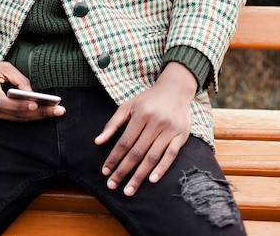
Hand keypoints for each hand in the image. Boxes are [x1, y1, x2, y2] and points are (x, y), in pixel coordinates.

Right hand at [0, 43, 65, 120]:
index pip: (5, 102)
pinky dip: (29, 116)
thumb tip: (33, 94)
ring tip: (57, 112)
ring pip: (17, 119)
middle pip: (16, 114)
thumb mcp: (2, 67)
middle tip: (60, 110)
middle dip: (40, 113)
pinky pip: (13, 118)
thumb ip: (19, 79)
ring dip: (37, 117)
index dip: (20, 105)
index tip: (37, 104)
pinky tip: (44, 113)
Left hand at [94, 62, 195, 195]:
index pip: (124, 141)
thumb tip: (97, 141)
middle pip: (137, 152)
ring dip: (140, 175)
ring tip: (129, 189)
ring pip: (152, 157)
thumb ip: (113, 123)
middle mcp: (155, 122)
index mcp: (141, 114)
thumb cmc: (148, 100)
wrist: (175, 89)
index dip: (114, 157)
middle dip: (123, 170)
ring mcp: (170, 130)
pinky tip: (151, 180)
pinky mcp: (182, 136)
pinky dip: (161, 168)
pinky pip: (171, 155)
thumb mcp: (128, 106)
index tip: (105, 171)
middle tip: (112, 185)